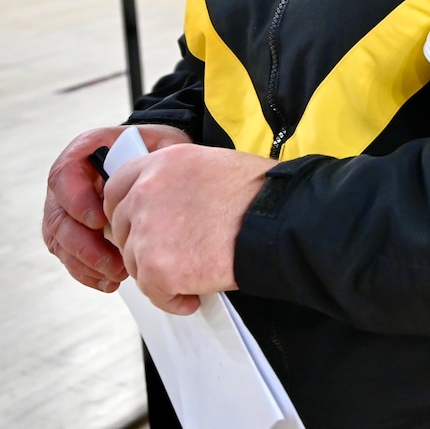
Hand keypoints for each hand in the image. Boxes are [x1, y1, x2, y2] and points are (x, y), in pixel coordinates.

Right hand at [43, 125, 190, 294]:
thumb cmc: (158, 151)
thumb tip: (154, 182)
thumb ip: (155, 158)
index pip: (64, 175)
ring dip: (87, 264)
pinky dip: (88, 273)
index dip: (76, 201)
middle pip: (59, 217)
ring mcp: (66, 209)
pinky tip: (110, 282)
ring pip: (61, 242)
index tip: (99, 221)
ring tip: (117, 275)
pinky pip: (70, 257)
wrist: (157, 163)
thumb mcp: (162, 144)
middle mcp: (67, 182)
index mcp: (85, 152)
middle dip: (84, 245)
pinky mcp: (72, 233)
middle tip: (114, 262)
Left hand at [103, 144, 274, 314]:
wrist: (280, 220)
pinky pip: (154, 292)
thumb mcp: (212, 165)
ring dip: (158, 273)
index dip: (125, 211)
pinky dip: (173, 299)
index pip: (116, 188)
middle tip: (171, 255)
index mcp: (161, 163)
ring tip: (193, 275)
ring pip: (135, 262)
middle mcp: (146, 193)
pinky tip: (194, 295)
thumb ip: (177, 178)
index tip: (139, 225)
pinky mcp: (158, 269)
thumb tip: (166, 202)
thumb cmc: (261, 193)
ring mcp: (148, 232)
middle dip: (142, 245)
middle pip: (121, 228)